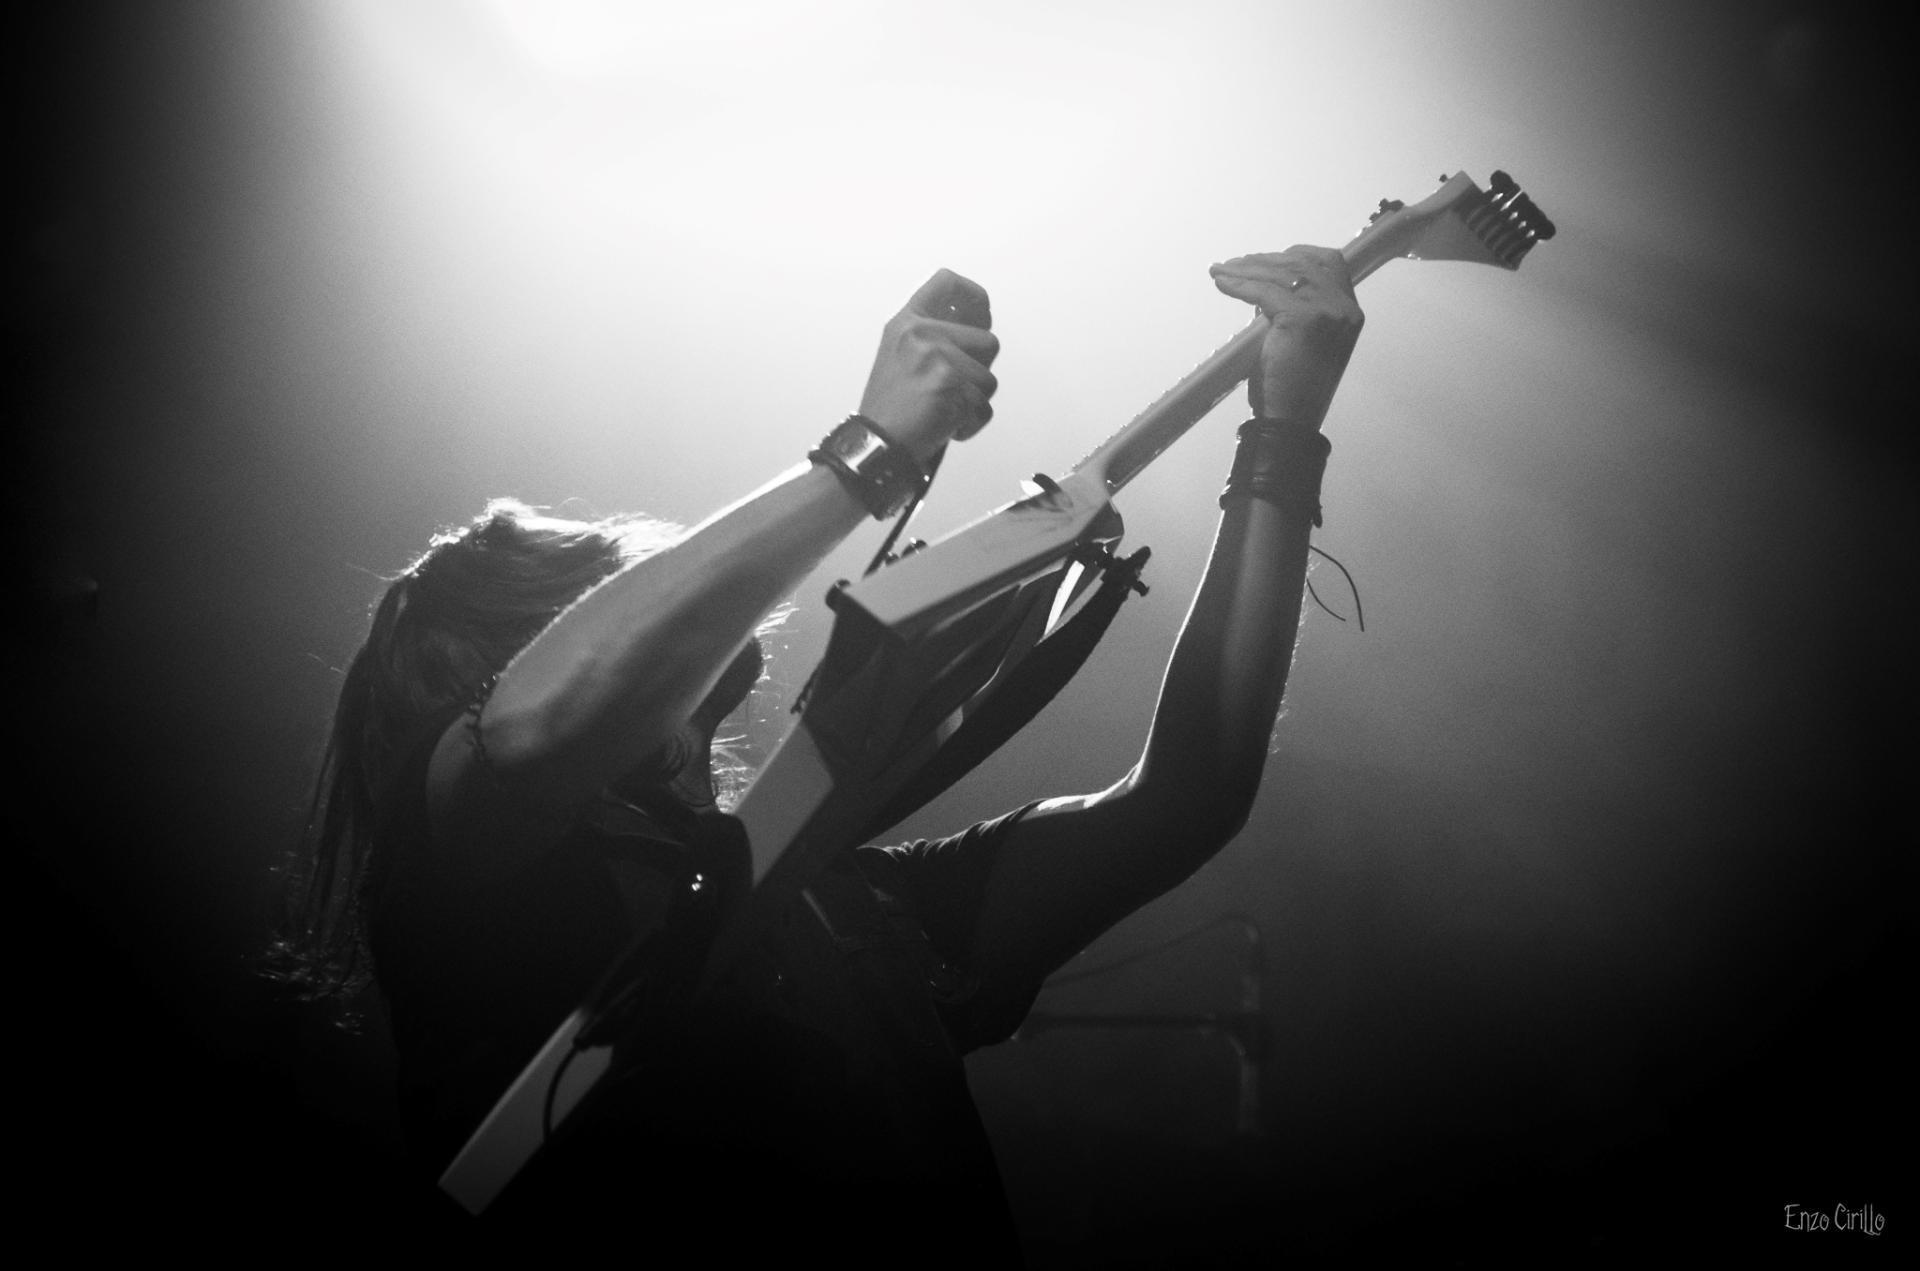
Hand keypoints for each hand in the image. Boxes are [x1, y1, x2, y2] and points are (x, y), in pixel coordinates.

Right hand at [858, 269, 999, 462]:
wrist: (878, 444)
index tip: (982, 314)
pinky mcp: (949, 383)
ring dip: (974, 402)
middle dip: (979, 372)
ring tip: (942, 410)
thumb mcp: (902, 356)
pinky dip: (969, 424)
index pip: (947, 282)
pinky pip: (983, 407)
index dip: (975, 296)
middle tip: (949, 390)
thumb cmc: (893, 407)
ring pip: (989, 379)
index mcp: (907, 322)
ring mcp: (935, 356)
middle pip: (988, 341)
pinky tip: (943, 426)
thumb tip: (984, 324)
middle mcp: (920, 332)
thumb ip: (936, 337)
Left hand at [1210, 246, 1363, 425]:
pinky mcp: (1301, 318)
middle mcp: (1344, 307)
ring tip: (1220, 271)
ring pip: (1281, 274)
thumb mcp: (1308, 339)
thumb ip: (1302, 310)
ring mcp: (1326, 311)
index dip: (1298, 255)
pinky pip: (1263, 291)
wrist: (1290, 420)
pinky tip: (1222, 284)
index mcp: (1350, 311)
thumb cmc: (1293, 387)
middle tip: (1234, 263)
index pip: (1331, 263)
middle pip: (1302, 264)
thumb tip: (1269, 284)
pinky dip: (1239, 285)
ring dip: (1246, 269)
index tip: (1268, 258)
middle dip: (1265, 260)